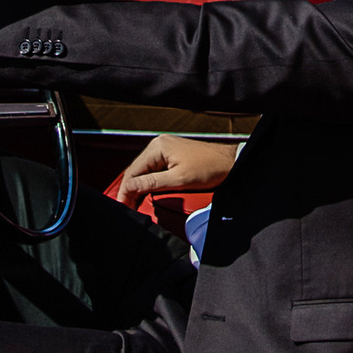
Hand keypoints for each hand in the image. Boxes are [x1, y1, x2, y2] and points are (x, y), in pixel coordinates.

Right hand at [116, 133, 240, 200]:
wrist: (230, 162)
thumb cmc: (209, 167)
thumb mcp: (179, 180)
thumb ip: (152, 183)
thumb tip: (130, 187)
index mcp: (157, 147)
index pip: (133, 171)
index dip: (126, 190)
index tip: (122, 205)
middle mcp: (158, 145)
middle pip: (137, 171)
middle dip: (131, 190)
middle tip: (126, 207)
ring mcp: (165, 150)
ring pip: (145, 171)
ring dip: (139, 187)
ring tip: (133, 204)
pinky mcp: (172, 156)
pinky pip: (155, 170)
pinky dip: (149, 183)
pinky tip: (147, 194)